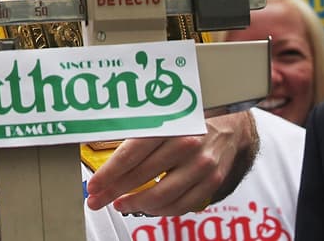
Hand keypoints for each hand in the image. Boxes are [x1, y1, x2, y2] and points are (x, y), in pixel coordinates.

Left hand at [84, 110, 257, 214]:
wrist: (229, 124)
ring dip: (136, 204)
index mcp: (170, 124)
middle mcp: (187, 144)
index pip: (131, 154)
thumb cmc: (190, 118)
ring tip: (120, 204)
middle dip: (114, 191)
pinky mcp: (212, 181)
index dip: (109, 173)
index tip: (94, 185)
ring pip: (161, 196)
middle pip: (142, 177)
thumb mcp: (163, 113)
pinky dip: (160, 210)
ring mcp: (202, 165)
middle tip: (97, 199)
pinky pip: (181, 205)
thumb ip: (137, 129)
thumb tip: (100, 142)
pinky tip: (146, 207)